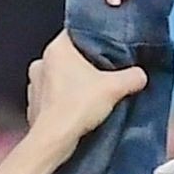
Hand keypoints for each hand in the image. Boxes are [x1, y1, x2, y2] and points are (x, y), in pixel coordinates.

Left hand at [25, 31, 147, 141]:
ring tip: (91, 96)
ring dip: (73, 84)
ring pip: (59, 77)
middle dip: (85, 65)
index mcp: (57, 49)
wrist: (53, 141)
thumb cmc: (77, 107)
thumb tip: (140, 76)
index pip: (77, 32)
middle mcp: (41, 62)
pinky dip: (63, 102)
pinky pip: (51, 98)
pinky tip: (77, 111)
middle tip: (104, 75)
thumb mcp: (114, 88)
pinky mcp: (33, 106)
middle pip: (69, 57)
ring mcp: (34, 85)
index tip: (108, 49)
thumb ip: (132, 77)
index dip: (95, 39)